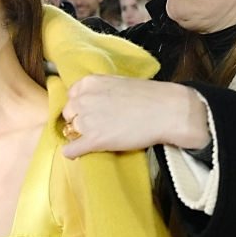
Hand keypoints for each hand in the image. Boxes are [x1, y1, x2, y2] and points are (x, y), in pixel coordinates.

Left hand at [60, 77, 207, 158]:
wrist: (167, 111)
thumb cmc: (148, 96)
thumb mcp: (118, 82)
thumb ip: (100, 90)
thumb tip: (91, 101)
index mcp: (89, 83)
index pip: (72, 96)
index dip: (81, 106)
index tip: (90, 111)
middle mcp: (83, 100)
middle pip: (69, 114)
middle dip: (79, 120)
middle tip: (97, 124)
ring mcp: (87, 121)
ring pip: (70, 131)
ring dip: (80, 135)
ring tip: (97, 137)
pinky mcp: (94, 140)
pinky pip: (71, 150)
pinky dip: (72, 153)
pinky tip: (76, 154)